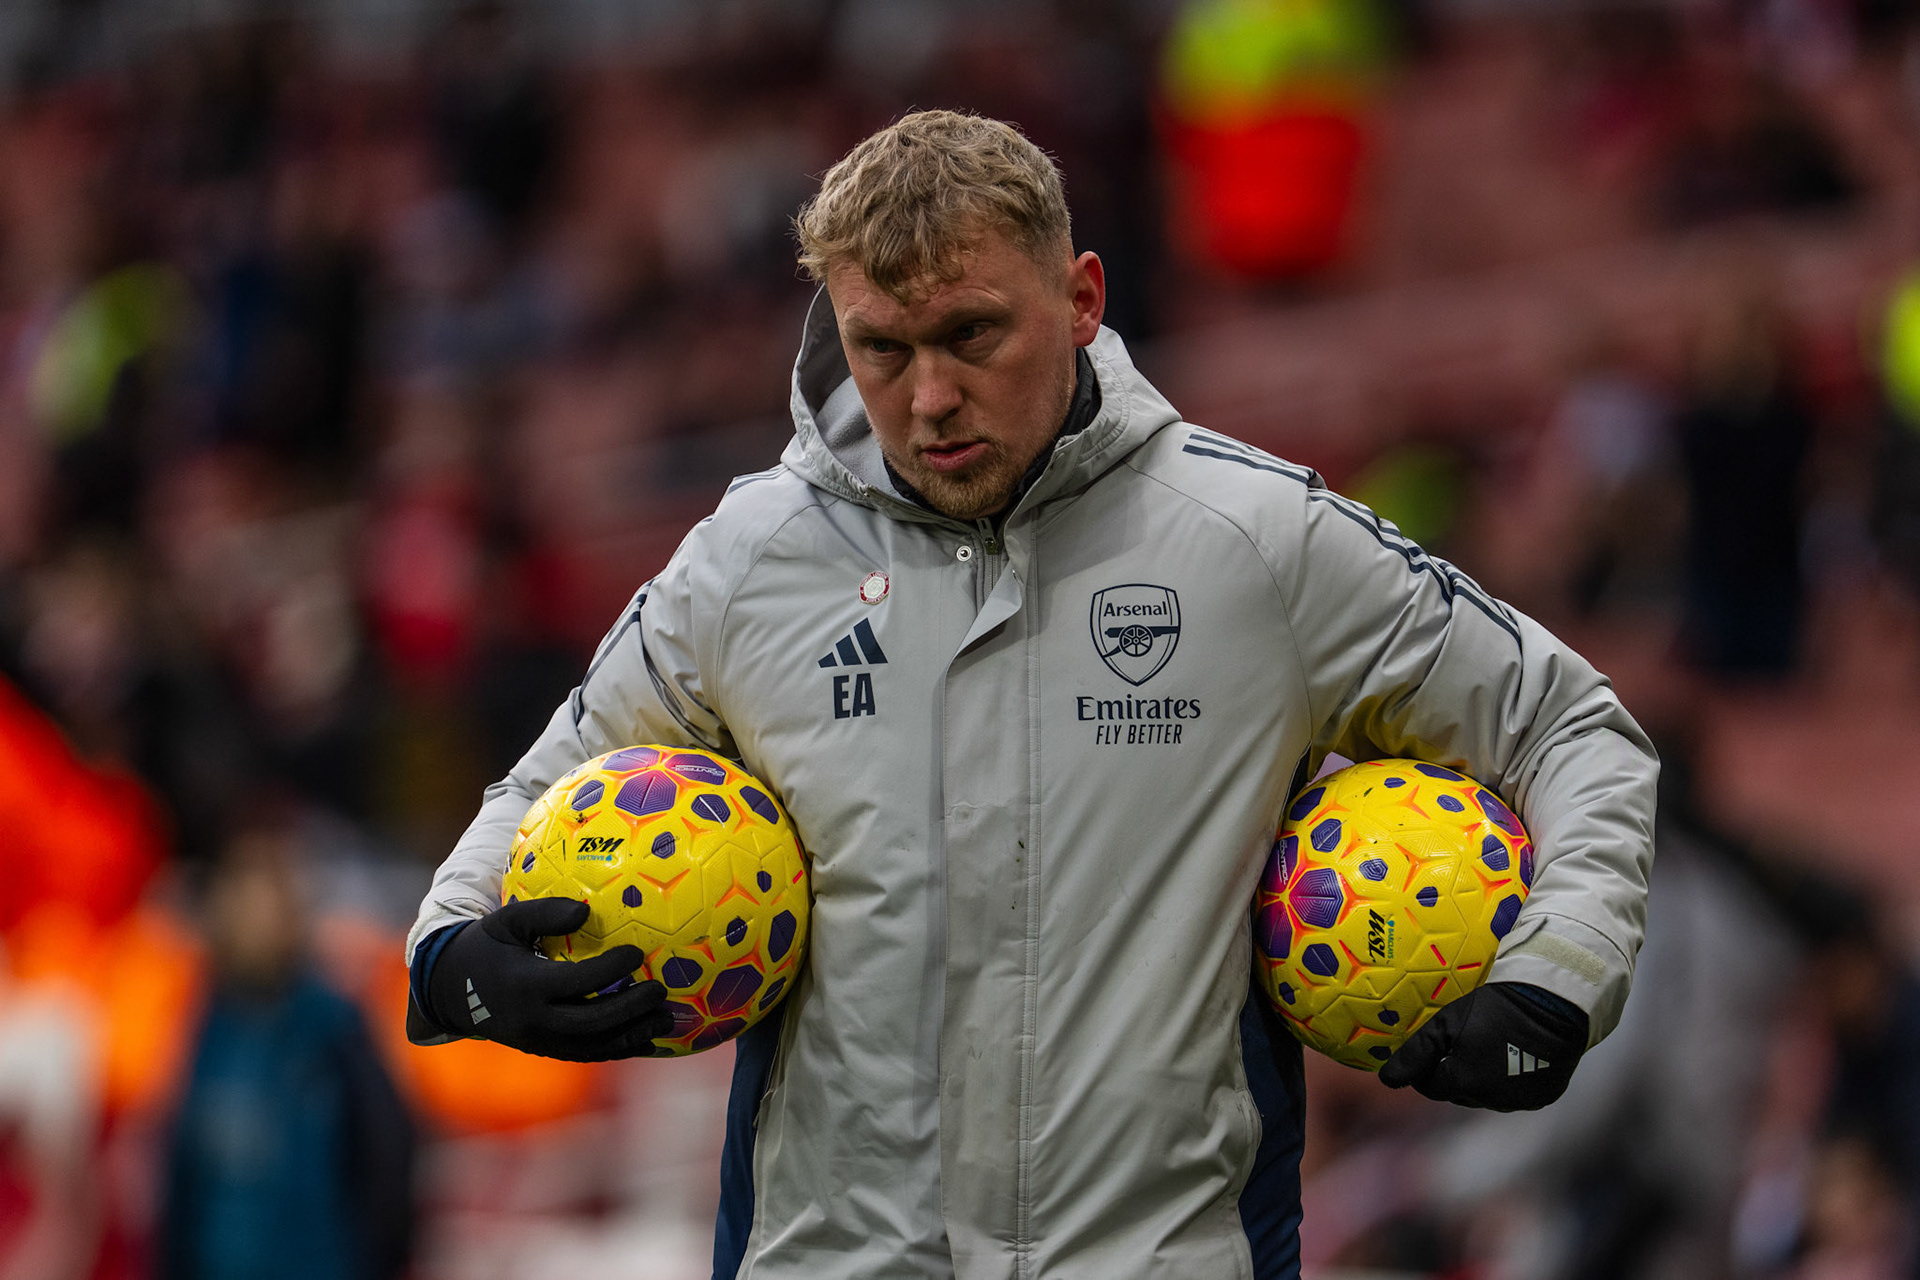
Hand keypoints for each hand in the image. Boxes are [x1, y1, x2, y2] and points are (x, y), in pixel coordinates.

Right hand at [423, 897, 671, 1060]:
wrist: (451, 991)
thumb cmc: (486, 946)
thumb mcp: (507, 920)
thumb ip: (545, 912)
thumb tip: (586, 912)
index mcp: (524, 985)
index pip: (575, 981)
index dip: (610, 970)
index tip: (637, 953)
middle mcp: (533, 1020)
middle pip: (591, 1022)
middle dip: (630, 1009)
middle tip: (660, 991)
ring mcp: (540, 1040)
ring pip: (593, 1046)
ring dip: (632, 1035)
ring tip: (666, 1021)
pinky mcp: (545, 1049)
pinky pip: (587, 1054)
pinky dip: (618, 1049)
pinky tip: (646, 1039)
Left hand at [1378, 982, 1588, 1110]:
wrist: (1554, 1004)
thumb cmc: (1494, 1008)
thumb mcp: (1447, 1024)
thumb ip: (1415, 1054)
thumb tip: (1386, 1080)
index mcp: (1464, 1084)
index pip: (1431, 1086)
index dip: (1424, 1070)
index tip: (1428, 1053)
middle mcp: (1491, 1100)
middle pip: (1459, 1092)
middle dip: (1452, 1075)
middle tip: (1457, 1047)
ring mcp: (1519, 1101)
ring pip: (1488, 1095)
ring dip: (1481, 1080)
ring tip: (1486, 1049)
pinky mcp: (1543, 1096)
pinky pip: (1517, 1094)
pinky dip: (1509, 1081)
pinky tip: (1512, 1056)